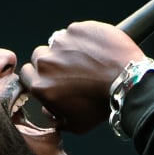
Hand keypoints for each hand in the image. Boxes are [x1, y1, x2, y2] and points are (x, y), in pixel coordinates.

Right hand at [19, 20, 143, 133]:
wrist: (126, 83)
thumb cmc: (101, 106)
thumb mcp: (75, 125)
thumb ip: (55, 119)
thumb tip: (48, 110)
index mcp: (40, 85)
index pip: (26, 75)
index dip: (38, 77)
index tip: (49, 79)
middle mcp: (46, 61)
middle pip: (39, 57)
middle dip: (50, 63)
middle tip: (69, 71)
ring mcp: (62, 42)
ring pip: (57, 43)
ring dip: (66, 50)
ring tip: (85, 61)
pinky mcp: (78, 28)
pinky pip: (74, 32)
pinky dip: (82, 39)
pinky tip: (95, 51)